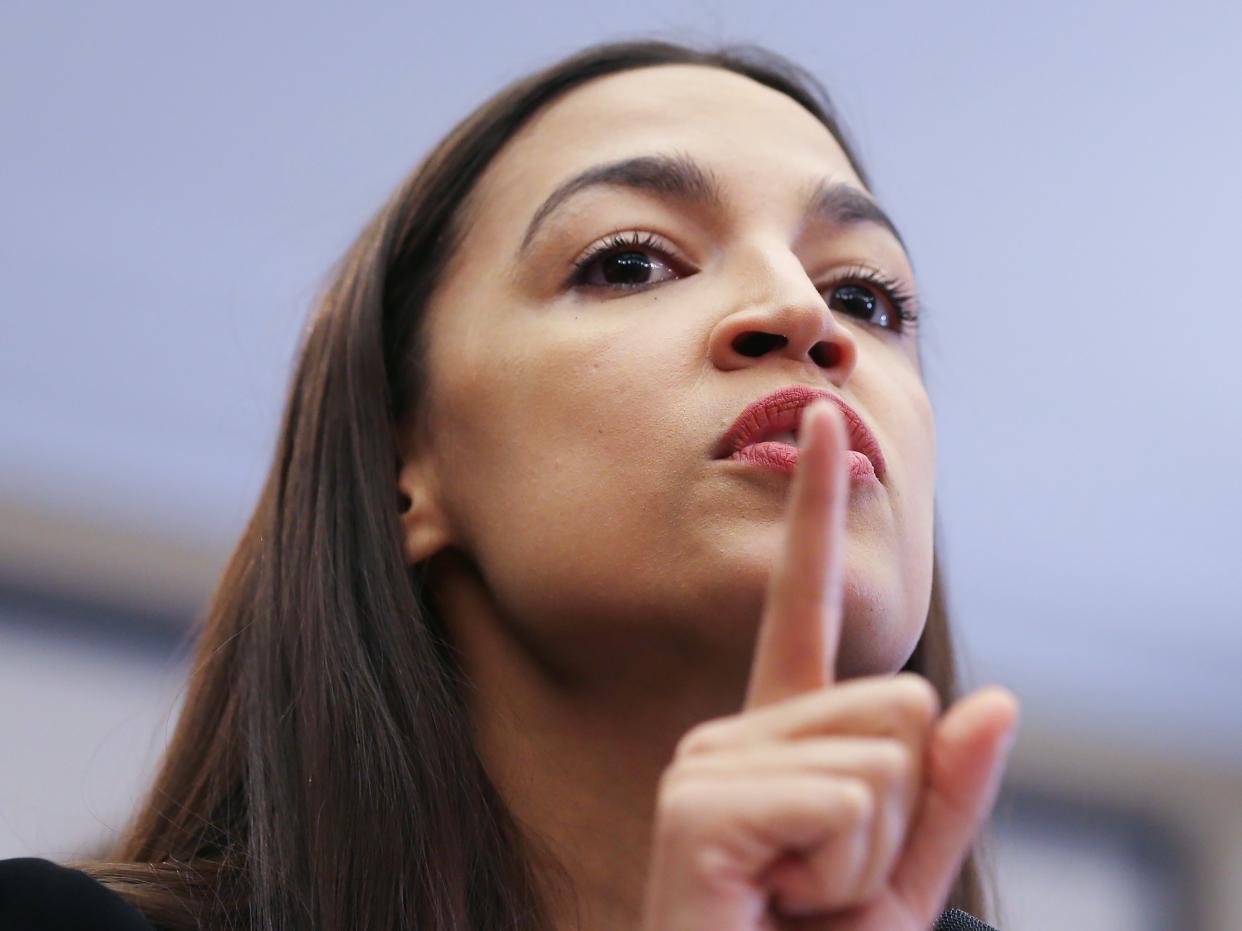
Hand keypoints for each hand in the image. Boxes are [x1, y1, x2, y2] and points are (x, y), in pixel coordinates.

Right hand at [639, 399, 1019, 930]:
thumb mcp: (900, 885)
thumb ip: (949, 797)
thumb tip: (994, 697)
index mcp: (778, 739)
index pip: (804, 607)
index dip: (818, 513)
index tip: (830, 421)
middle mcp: (732, 732)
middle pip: (904, 703)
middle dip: (899, 812)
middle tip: (820, 879)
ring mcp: (707, 763)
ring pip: (884, 756)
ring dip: (870, 853)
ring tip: (795, 895)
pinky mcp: (697, 805)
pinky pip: (845, 801)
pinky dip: (841, 872)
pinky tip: (772, 899)